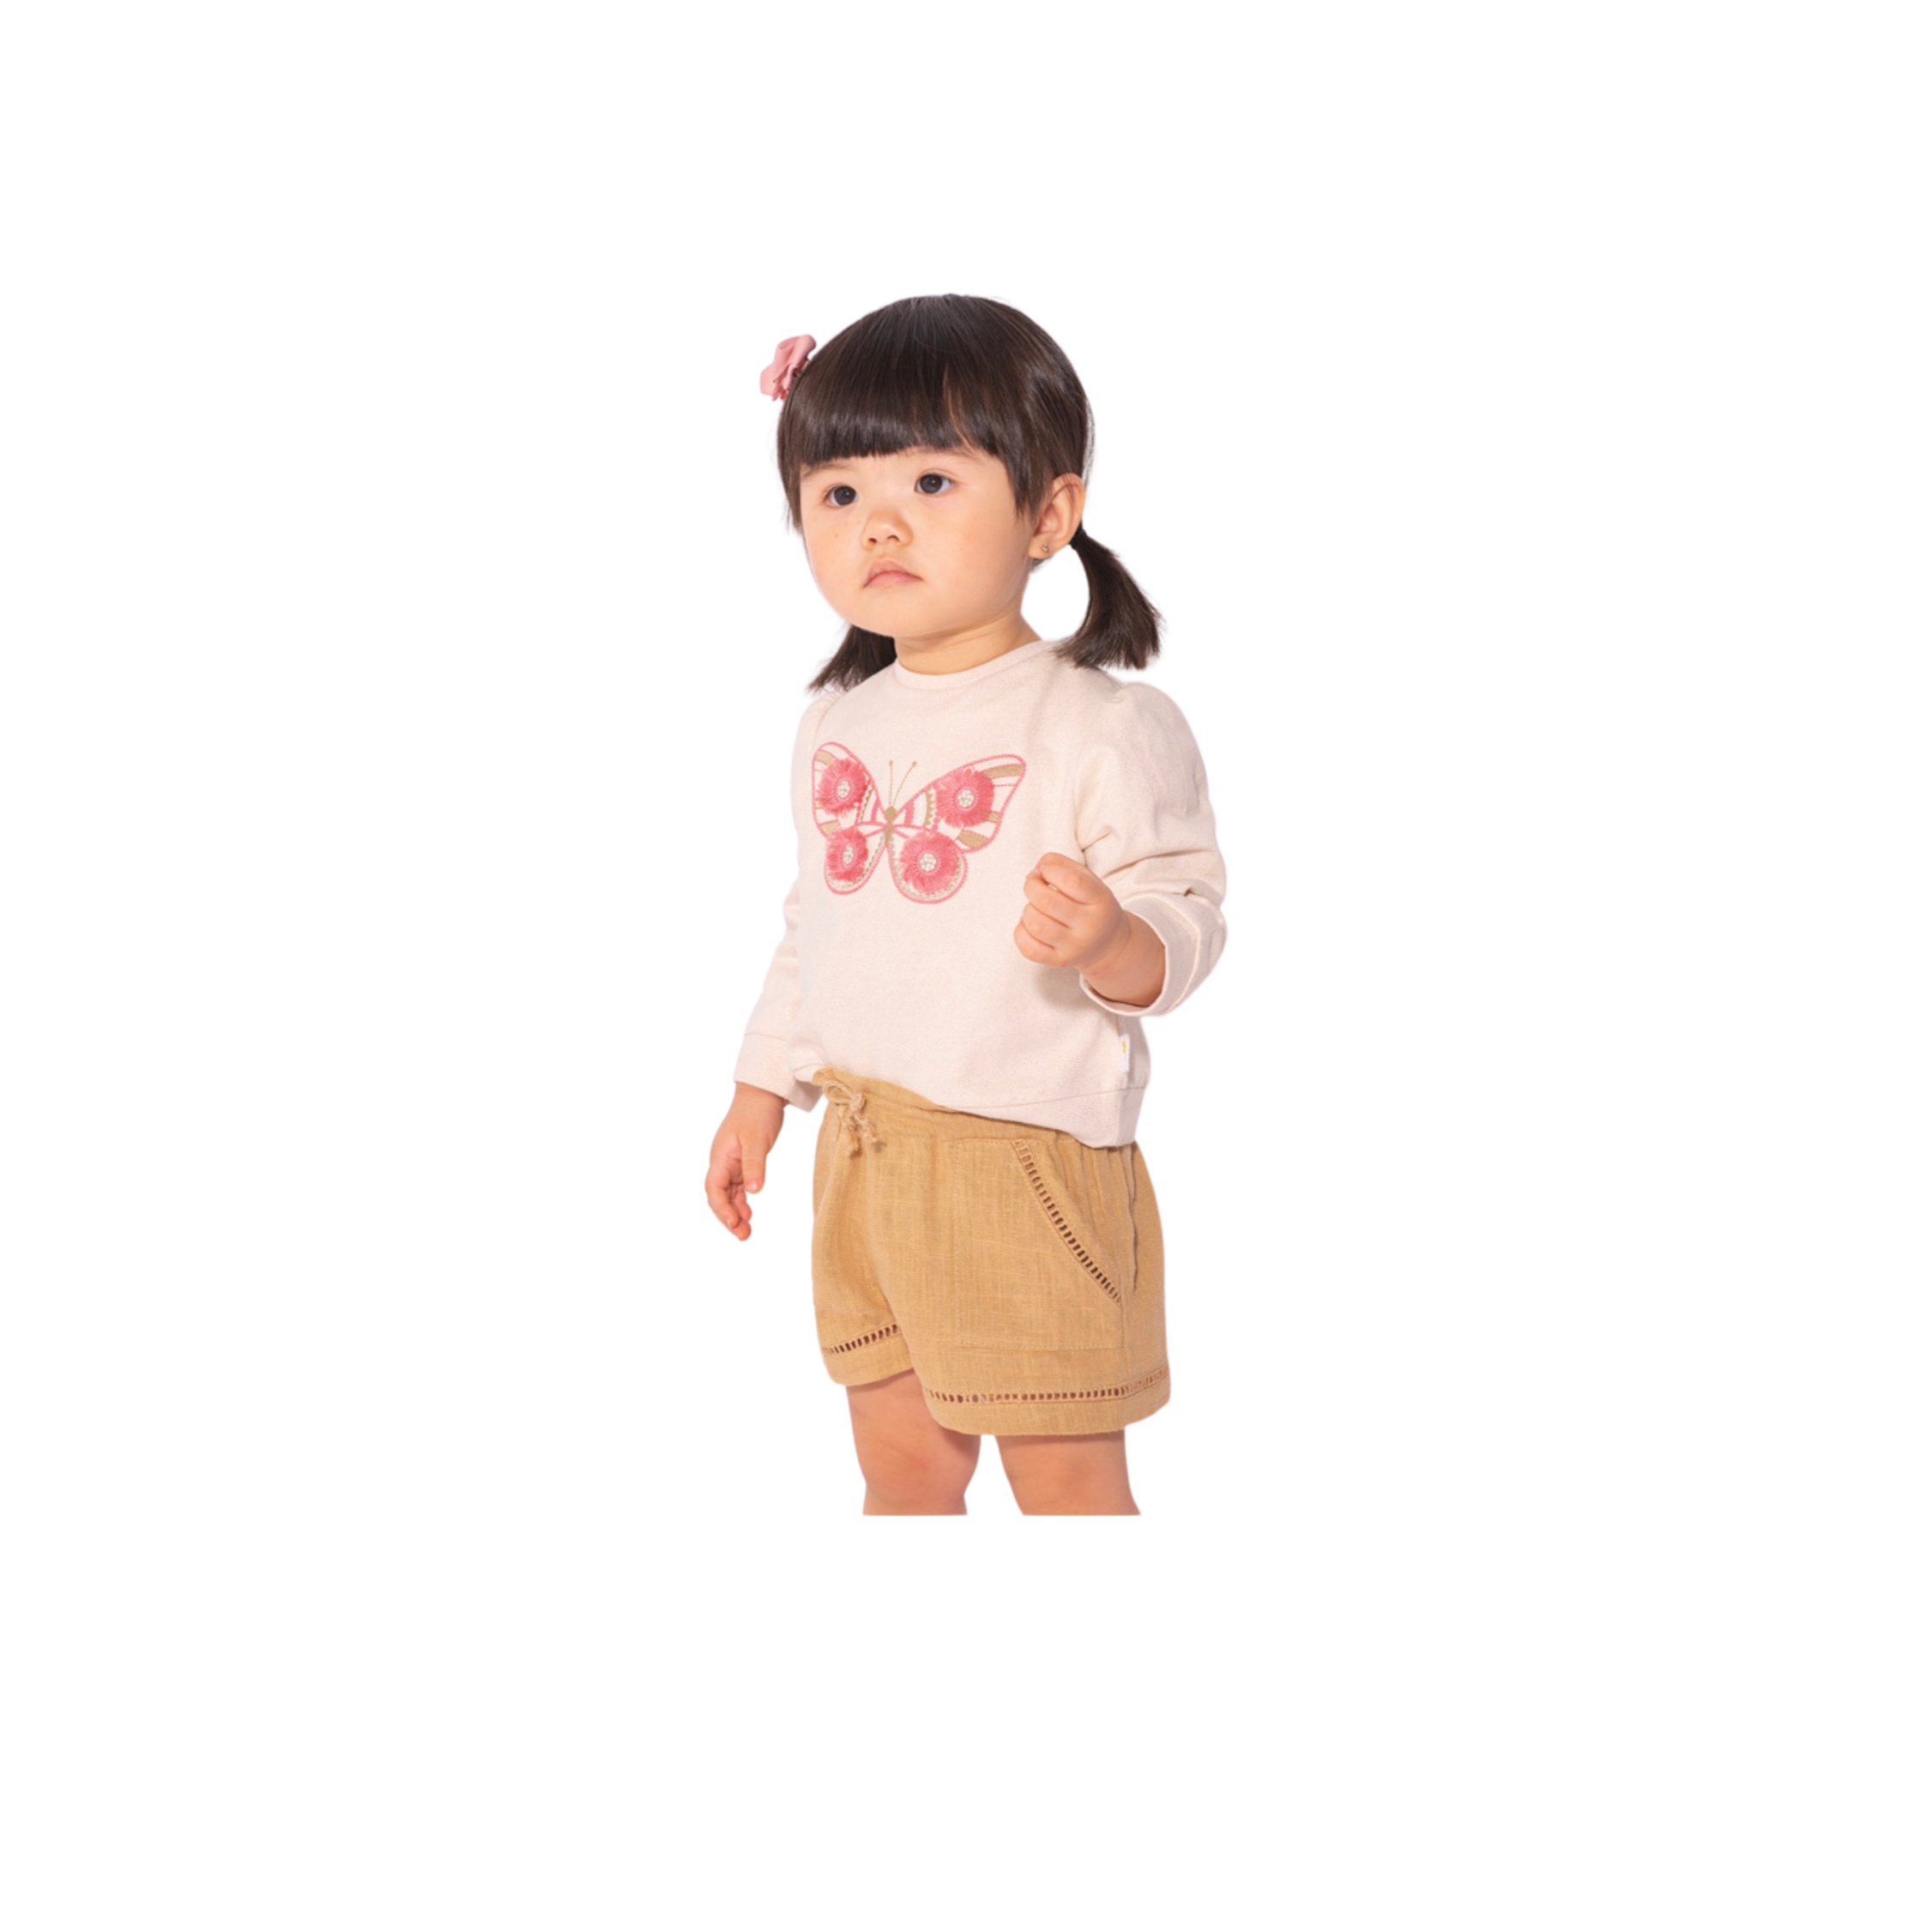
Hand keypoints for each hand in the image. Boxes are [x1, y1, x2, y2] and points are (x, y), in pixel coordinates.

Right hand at [706, 1082, 785, 1240]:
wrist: (763, 1093)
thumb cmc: (757, 1113)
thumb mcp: (757, 1140)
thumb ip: (754, 1166)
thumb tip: (753, 1192)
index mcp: (720, 1156)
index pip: (713, 1188)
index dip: (721, 1208)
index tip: (733, 1223)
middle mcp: (722, 1162)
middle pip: (719, 1196)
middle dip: (728, 1217)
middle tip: (743, 1236)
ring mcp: (731, 1163)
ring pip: (728, 1194)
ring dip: (736, 1213)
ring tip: (746, 1232)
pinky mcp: (742, 1162)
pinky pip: (738, 1187)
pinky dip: (742, 1201)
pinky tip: (749, 1214)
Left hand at [1013, 851, 1131, 973]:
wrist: (1107, 944)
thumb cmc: (1091, 905)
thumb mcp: (1087, 878)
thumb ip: (1061, 864)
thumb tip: (1037, 869)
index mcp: (1100, 900)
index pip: (1071, 881)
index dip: (1050, 870)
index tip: (1045, 870)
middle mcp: (1090, 925)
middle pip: (1047, 903)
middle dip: (1031, 886)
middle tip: (1033, 884)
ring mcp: (1075, 946)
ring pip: (1037, 925)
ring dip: (1027, 910)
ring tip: (1034, 907)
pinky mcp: (1060, 961)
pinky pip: (1029, 949)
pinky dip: (1021, 932)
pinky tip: (1029, 925)